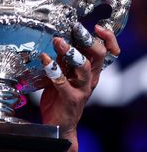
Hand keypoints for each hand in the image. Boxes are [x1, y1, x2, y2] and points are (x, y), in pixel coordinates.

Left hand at [39, 24, 119, 151]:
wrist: (58, 124)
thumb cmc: (60, 96)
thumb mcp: (63, 73)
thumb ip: (63, 60)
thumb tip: (58, 40)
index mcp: (92, 71)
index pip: (107, 52)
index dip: (106, 39)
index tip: (97, 27)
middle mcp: (90, 79)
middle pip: (98, 57)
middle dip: (88, 41)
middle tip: (77, 29)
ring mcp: (82, 89)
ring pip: (85, 68)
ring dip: (72, 53)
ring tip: (59, 42)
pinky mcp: (70, 98)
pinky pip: (62, 82)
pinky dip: (53, 69)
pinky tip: (45, 59)